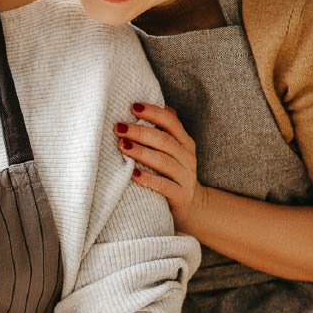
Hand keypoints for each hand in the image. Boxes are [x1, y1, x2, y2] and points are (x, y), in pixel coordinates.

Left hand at [116, 101, 207, 231]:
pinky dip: (148, 179)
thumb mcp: (173, 150)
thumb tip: (140, 106)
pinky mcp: (180, 196)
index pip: (171, 121)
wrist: (193, 206)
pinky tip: (133, 174)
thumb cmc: (173, 172)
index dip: (153, 112)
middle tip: (119, 127)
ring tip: (122, 146)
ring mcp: (185, 177)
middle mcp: (187, 157)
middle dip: (140, 132)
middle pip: (164, 140)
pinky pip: (164, 186)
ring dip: (141, 152)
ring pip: (163, 161)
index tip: (132, 106)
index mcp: (185, 142)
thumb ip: (162, 130)